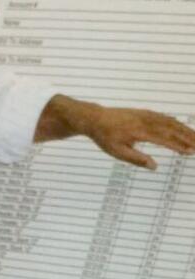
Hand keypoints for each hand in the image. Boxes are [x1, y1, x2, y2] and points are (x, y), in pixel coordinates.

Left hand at [35, 94, 194, 170]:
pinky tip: (179, 125)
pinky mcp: (142, 112)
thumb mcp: (117, 152)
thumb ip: (137, 159)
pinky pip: (161, 116)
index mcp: (139, 132)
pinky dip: (173, 121)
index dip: (178, 146)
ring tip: (194, 136)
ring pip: (168, 121)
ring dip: (182, 128)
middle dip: (186, 137)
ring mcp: (143, 115)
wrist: (94, 118)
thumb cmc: (105, 137)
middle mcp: (144, 121)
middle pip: (170, 129)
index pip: (164, 140)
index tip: (190, 152)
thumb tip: (155, 166)